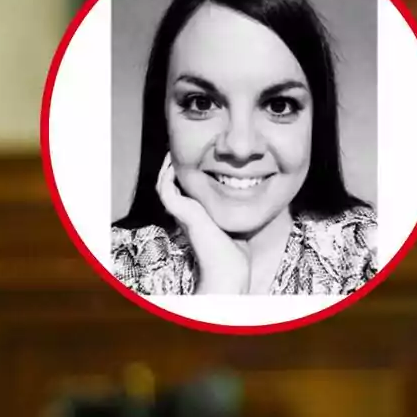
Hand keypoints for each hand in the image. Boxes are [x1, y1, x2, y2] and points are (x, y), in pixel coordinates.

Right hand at [156, 153, 248, 293]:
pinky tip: (172, 162)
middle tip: (178, 150)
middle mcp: (185, 214)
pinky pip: (165, 188)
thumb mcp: (236, 221)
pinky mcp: (180, 211)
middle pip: (171, 185)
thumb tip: (253, 193)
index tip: (194, 158)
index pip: (184, 190)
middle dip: (173, 166)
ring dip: (166, 167)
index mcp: (195, 216)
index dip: (184, 173)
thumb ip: (237, 209)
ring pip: (163, 184)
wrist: (229, 266)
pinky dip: (166, 173)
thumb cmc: (236, 250)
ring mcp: (181, 213)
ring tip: (172, 152)